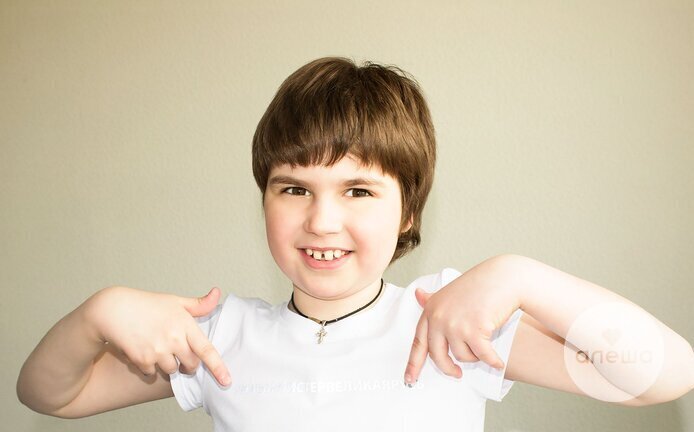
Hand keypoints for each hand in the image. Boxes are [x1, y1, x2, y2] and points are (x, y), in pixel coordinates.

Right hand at [86, 285, 230, 386]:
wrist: (113, 310)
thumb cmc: (146, 304)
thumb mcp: (175, 301)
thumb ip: (199, 304)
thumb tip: (217, 293)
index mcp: (185, 324)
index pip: (206, 350)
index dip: (218, 367)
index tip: (226, 381)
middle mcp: (173, 339)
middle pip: (191, 365)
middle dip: (189, 364)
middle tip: (180, 354)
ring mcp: (157, 351)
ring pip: (172, 370)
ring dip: (168, 365)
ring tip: (158, 348)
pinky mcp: (142, 360)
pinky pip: (152, 373)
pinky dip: (150, 367)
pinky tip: (144, 351)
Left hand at [404, 256, 520, 384]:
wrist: (502, 277)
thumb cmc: (478, 284)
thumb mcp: (449, 291)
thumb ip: (433, 299)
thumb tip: (418, 294)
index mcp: (431, 310)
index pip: (418, 342)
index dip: (414, 363)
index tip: (410, 380)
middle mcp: (439, 318)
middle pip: (438, 356)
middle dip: (449, 369)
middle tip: (457, 375)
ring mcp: (455, 324)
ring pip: (463, 357)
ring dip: (475, 356)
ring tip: (484, 346)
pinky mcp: (474, 330)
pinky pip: (483, 356)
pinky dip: (492, 361)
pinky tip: (498, 362)